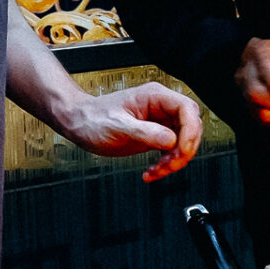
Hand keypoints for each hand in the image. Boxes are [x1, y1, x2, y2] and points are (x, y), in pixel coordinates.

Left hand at [59, 82, 202, 179]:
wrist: (78, 124)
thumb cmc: (92, 118)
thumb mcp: (117, 125)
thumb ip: (145, 132)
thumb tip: (171, 140)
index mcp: (155, 97)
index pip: (187, 109)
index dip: (190, 130)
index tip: (182, 149)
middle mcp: (161, 108)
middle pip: (191, 126)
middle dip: (185, 149)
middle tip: (171, 164)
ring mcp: (160, 122)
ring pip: (184, 141)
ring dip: (176, 160)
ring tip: (158, 170)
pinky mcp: (156, 136)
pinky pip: (172, 151)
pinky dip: (166, 164)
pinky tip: (153, 171)